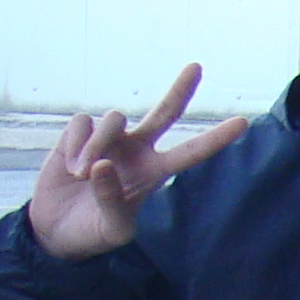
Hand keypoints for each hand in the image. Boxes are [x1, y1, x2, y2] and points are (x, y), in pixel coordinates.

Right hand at [28, 64, 249, 258]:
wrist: (56, 230)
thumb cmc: (91, 232)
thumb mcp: (111, 230)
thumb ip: (113, 201)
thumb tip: (103, 165)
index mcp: (154, 173)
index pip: (190, 153)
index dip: (215, 139)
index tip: (242, 122)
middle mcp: (137, 150)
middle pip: (164, 113)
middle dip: (181, 90)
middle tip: (197, 67)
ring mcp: (110, 139)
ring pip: (114, 119)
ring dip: (97, 147)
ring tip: (82, 175)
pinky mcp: (80, 133)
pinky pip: (83, 122)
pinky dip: (77, 144)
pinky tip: (70, 166)